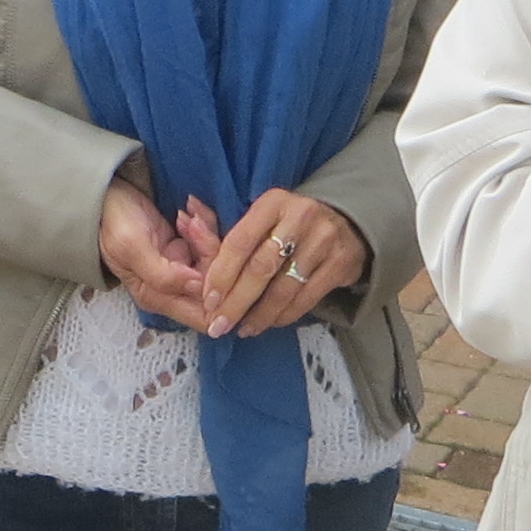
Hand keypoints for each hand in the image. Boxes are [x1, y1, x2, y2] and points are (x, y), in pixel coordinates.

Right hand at [98, 178, 213, 330]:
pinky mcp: (188, 247)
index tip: (213, 261)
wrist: (105, 195)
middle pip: (216, 284)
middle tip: (192, 224)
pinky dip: (204, 223)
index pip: (205, 316)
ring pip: (218, 260)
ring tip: (186, 214)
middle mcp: (174, 288)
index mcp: (158, 298)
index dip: (220, 295)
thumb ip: (163, 275)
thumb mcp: (132, 248)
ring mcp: (183, 267)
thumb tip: (200, 288)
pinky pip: (210, 241)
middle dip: (211, 251)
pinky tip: (187, 210)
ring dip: (205, 232)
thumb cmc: (112, 222)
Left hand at [193, 190, 366, 340]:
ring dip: (260, 314)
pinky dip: (285, 315)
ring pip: (284, 287)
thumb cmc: (289, 223)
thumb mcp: (263, 216)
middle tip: (219, 325)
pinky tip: (270, 323)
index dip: (221, 274)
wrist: (346, 221)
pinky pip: (307, 297)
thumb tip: (185, 226)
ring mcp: (324, 239)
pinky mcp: (341, 262)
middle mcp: (300, 216)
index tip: (208, 301)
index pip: (240, 241)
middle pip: (261, 268)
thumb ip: (230, 233)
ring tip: (243, 329)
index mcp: (273, 202)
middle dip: (236, 301)